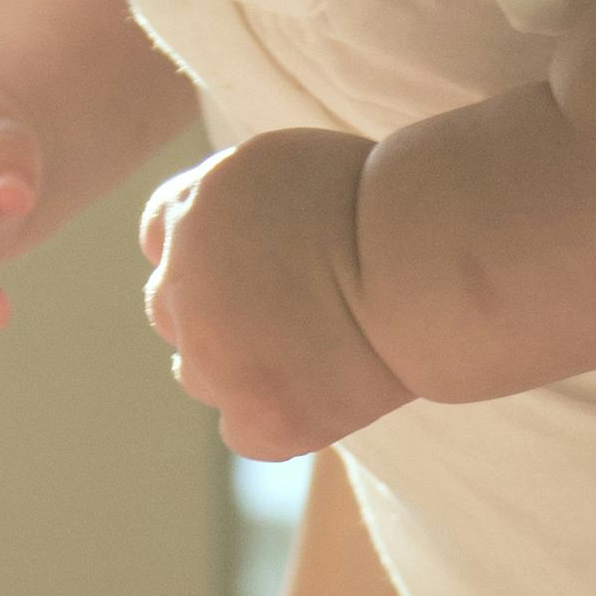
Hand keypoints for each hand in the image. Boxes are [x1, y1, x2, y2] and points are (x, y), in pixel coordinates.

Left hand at [139, 134, 407, 458]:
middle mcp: (186, 277)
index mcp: (199, 204)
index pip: (162, 235)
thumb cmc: (392, 203)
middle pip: (171, 305)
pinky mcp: (257, 415)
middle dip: (218, 309)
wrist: (434, 263)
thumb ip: (242, 204)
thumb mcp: (292, 166)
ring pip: (198, 370)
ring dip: (240, 365)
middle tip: (291, 311)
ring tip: (314, 349)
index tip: (249, 265)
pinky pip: (242, 429)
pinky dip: (275, 418)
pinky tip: (324, 391)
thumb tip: (223, 238)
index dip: (206, 253)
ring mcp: (213, 354)